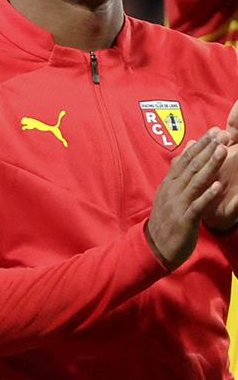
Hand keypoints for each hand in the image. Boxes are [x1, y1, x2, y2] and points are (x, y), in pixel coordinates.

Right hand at [146, 131, 225, 269]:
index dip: (200, 145)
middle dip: (207, 150)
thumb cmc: (166, 219)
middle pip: (191, 167)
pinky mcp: (185, 220)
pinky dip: (207, 195)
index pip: (185, 159)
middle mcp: (172, 191)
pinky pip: (197, 206)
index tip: (213, 131)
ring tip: (222, 152)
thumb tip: (188, 148)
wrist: (155, 247)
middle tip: (221, 135)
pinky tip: (218, 186)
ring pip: (195, 182)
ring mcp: (178, 205)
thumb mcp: (169, 193)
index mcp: (169, 184)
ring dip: (210, 166)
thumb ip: (179, 171)